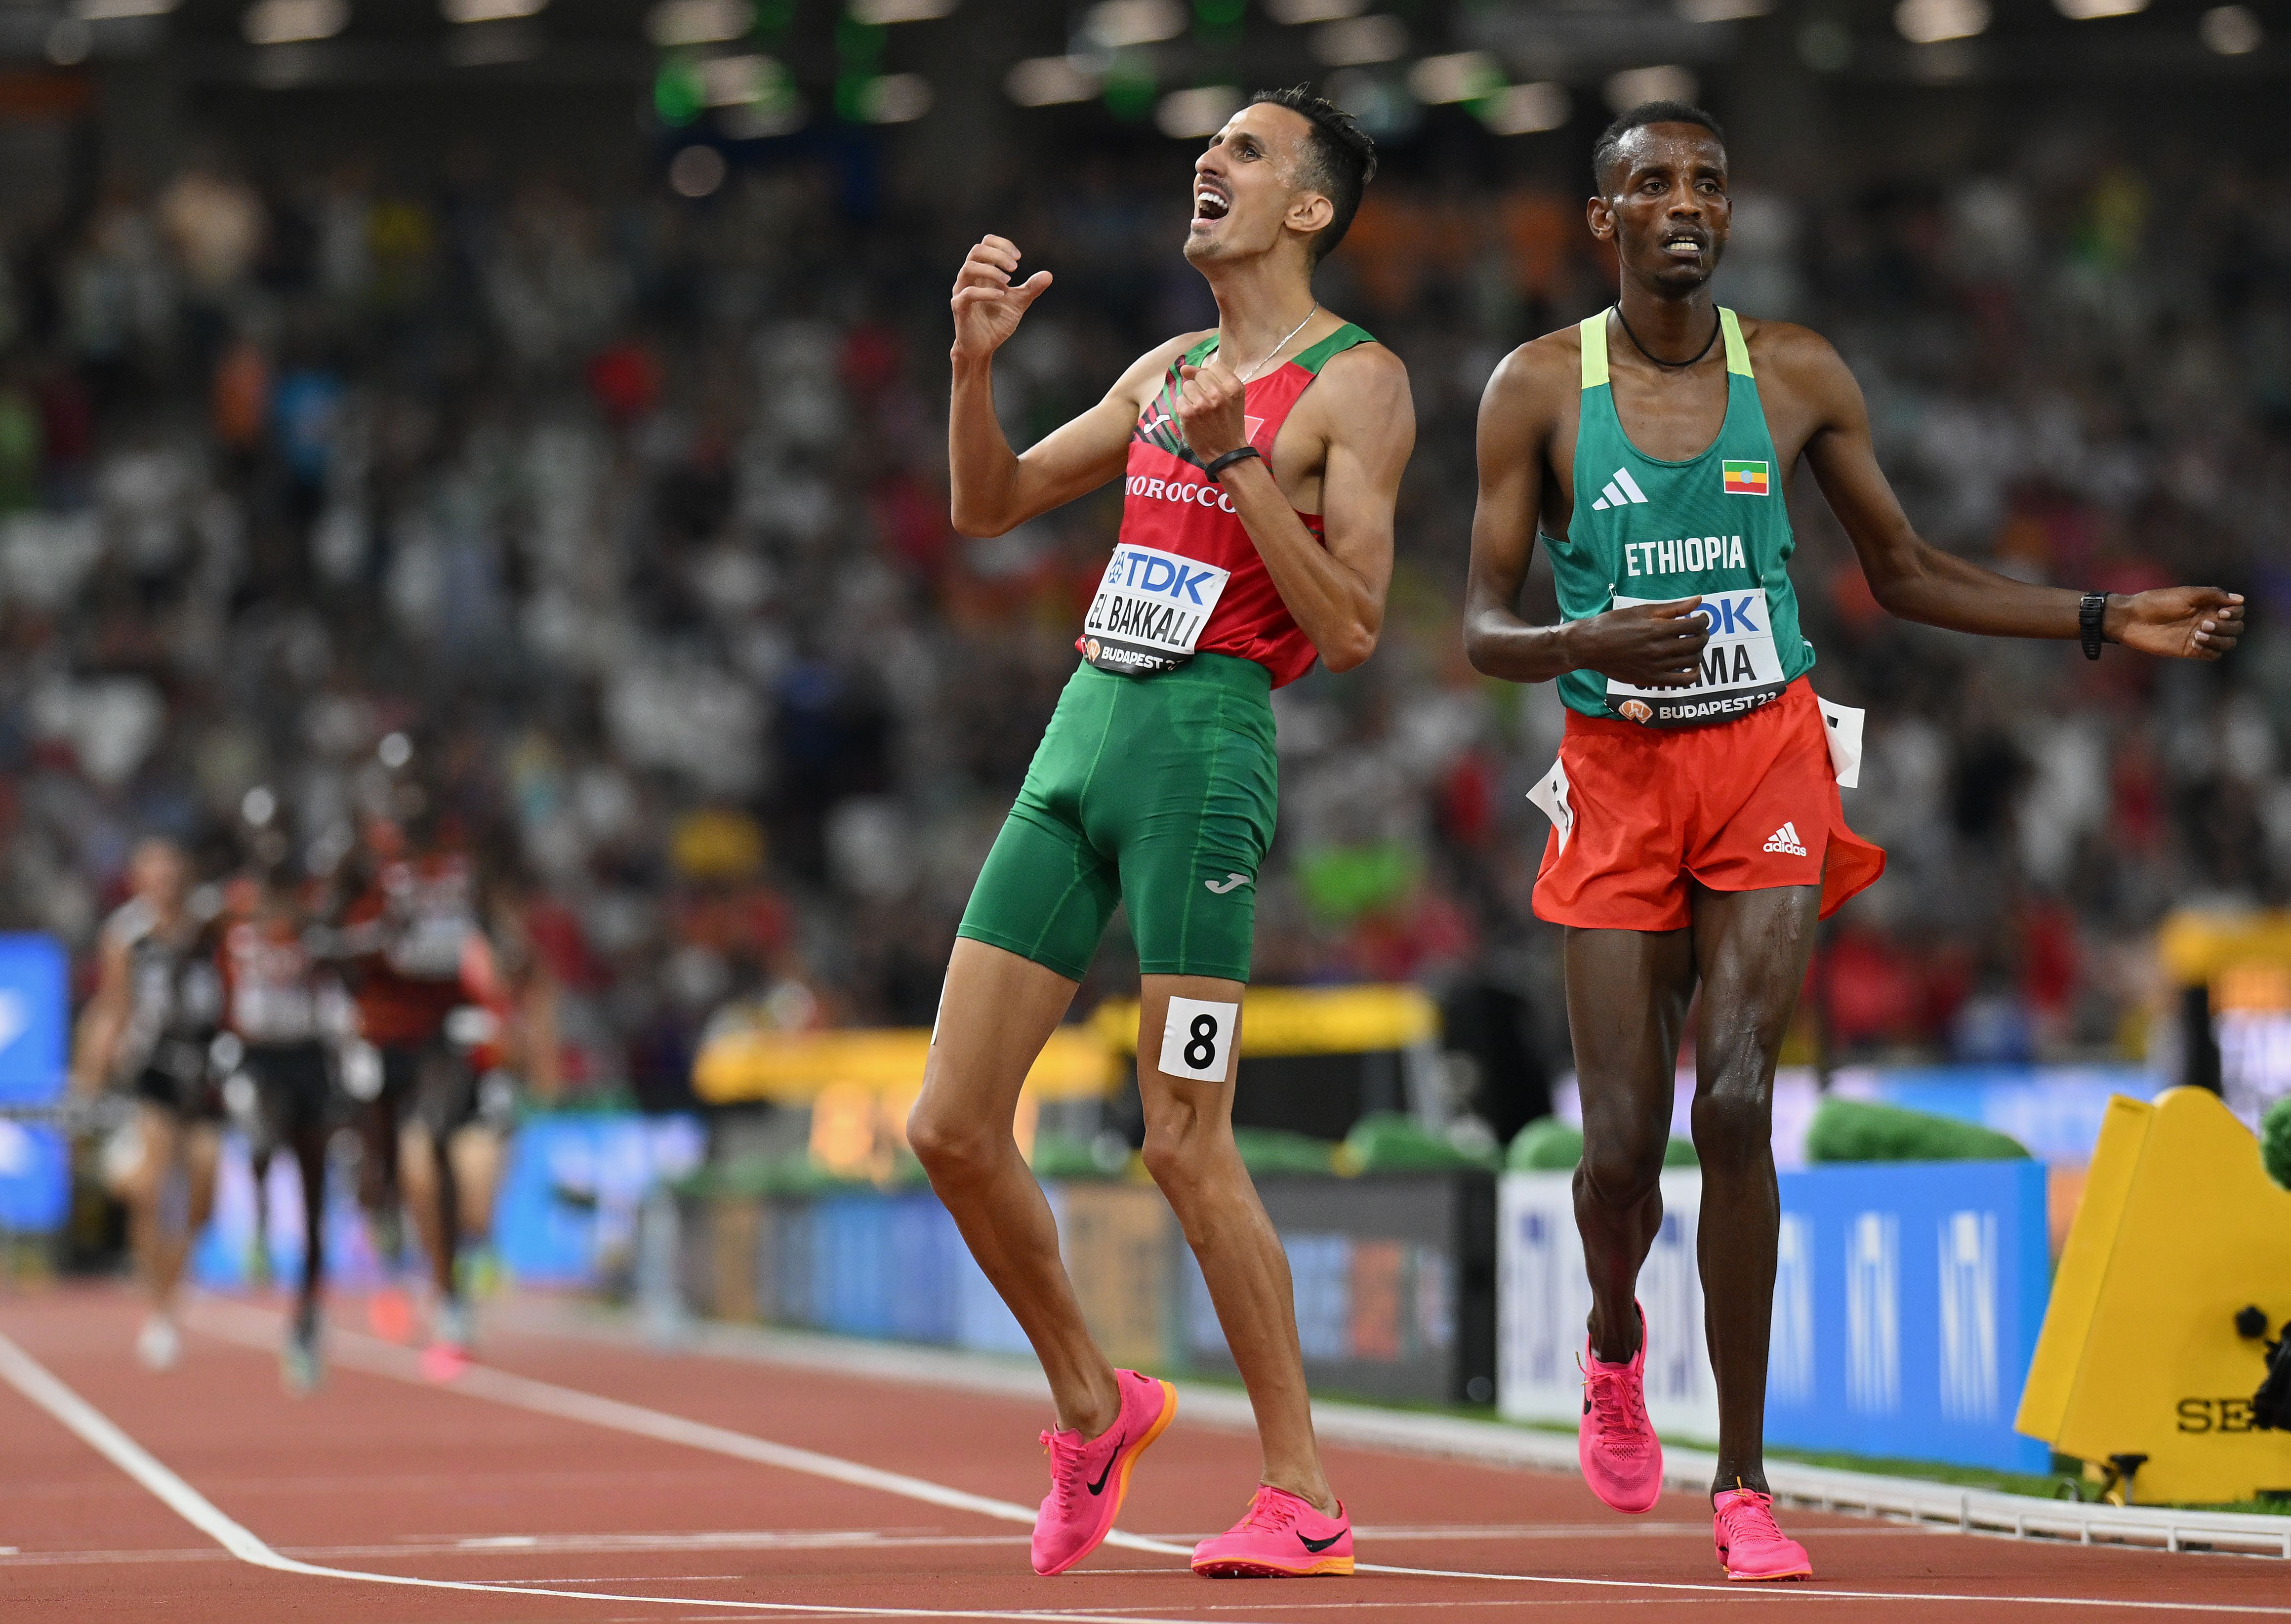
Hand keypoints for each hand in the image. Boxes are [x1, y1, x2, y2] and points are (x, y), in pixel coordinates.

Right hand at [950, 234, 1050, 362]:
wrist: (983, 346)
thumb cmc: (996, 322)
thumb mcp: (1018, 303)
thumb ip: (1031, 288)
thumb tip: (1049, 275)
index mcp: (983, 272)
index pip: (986, 244)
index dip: (1002, 245)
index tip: (1018, 258)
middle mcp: (970, 278)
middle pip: (976, 251)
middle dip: (997, 254)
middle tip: (1015, 267)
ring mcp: (962, 291)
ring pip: (969, 267)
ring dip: (991, 270)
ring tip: (1008, 280)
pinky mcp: (959, 307)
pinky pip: (968, 293)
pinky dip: (986, 292)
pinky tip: (1002, 295)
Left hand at [1176, 356, 1249, 462]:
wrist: (1226, 452)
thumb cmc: (1229, 424)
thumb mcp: (1231, 398)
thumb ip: (1212, 378)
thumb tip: (1184, 368)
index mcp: (1234, 387)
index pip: (1213, 366)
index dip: (1211, 378)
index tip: (1214, 391)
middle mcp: (1218, 393)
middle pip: (1199, 375)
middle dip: (1200, 388)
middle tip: (1209, 405)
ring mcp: (1202, 404)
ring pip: (1187, 386)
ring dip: (1191, 398)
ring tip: (1201, 412)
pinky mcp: (1188, 413)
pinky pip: (1179, 400)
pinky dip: (1184, 409)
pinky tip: (1194, 419)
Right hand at [1568, 597, 1710, 687]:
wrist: (1590, 646)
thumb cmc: (1613, 624)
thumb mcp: (1642, 610)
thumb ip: (1673, 607)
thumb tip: (1699, 600)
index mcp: (1658, 629)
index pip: (1695, 625)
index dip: (1704, 620)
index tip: (1701, 618)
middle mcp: (1660, 649)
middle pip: (1697, 643)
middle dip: (1703, 635)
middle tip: (1698, 631)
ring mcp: (1657, 666)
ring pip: (1693, 661)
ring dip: (1698, 652)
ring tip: (1691, 645)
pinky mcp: (1652, 680)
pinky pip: (1683, 681)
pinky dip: (1693, 674)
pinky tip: (1690, 666)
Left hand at [2106, 587, 2244, 660]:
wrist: (2132, 619)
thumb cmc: (2157, 602)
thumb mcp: (2187, 594)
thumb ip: (2213, 595)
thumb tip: (2240, 599)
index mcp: (2209, 605)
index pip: (2237, 611)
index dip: (2235, 613)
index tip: (2222, 612)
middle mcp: (2208, 620)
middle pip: (2235, 628)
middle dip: (2226, 627)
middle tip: (2204, 624)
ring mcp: (2200, 636)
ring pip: (2227, 643)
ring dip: (2219, 640)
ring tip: (2198, 634)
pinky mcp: (2190, 650)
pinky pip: (2212, 655)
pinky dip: (2210, 651)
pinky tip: (2194, 643)